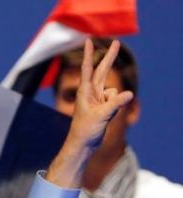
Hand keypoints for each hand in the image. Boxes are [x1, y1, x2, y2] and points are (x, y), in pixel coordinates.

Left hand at [46, 39, 134, 186]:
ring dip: (113, 101)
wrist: (82, 144)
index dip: (89, 54)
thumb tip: (128, 93)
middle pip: (102, 71)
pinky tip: (106, 117)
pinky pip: (115, 100)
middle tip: (115, 42)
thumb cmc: (86, 129)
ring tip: (101, 116)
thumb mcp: (102, 116)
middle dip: (109, 57)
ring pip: (113, 90)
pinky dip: (115, 107)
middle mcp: (90, 92)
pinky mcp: (102, 105)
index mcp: (85, 91)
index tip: (89, 41)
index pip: (87, 68)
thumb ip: (115, 104)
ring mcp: (97, 98)